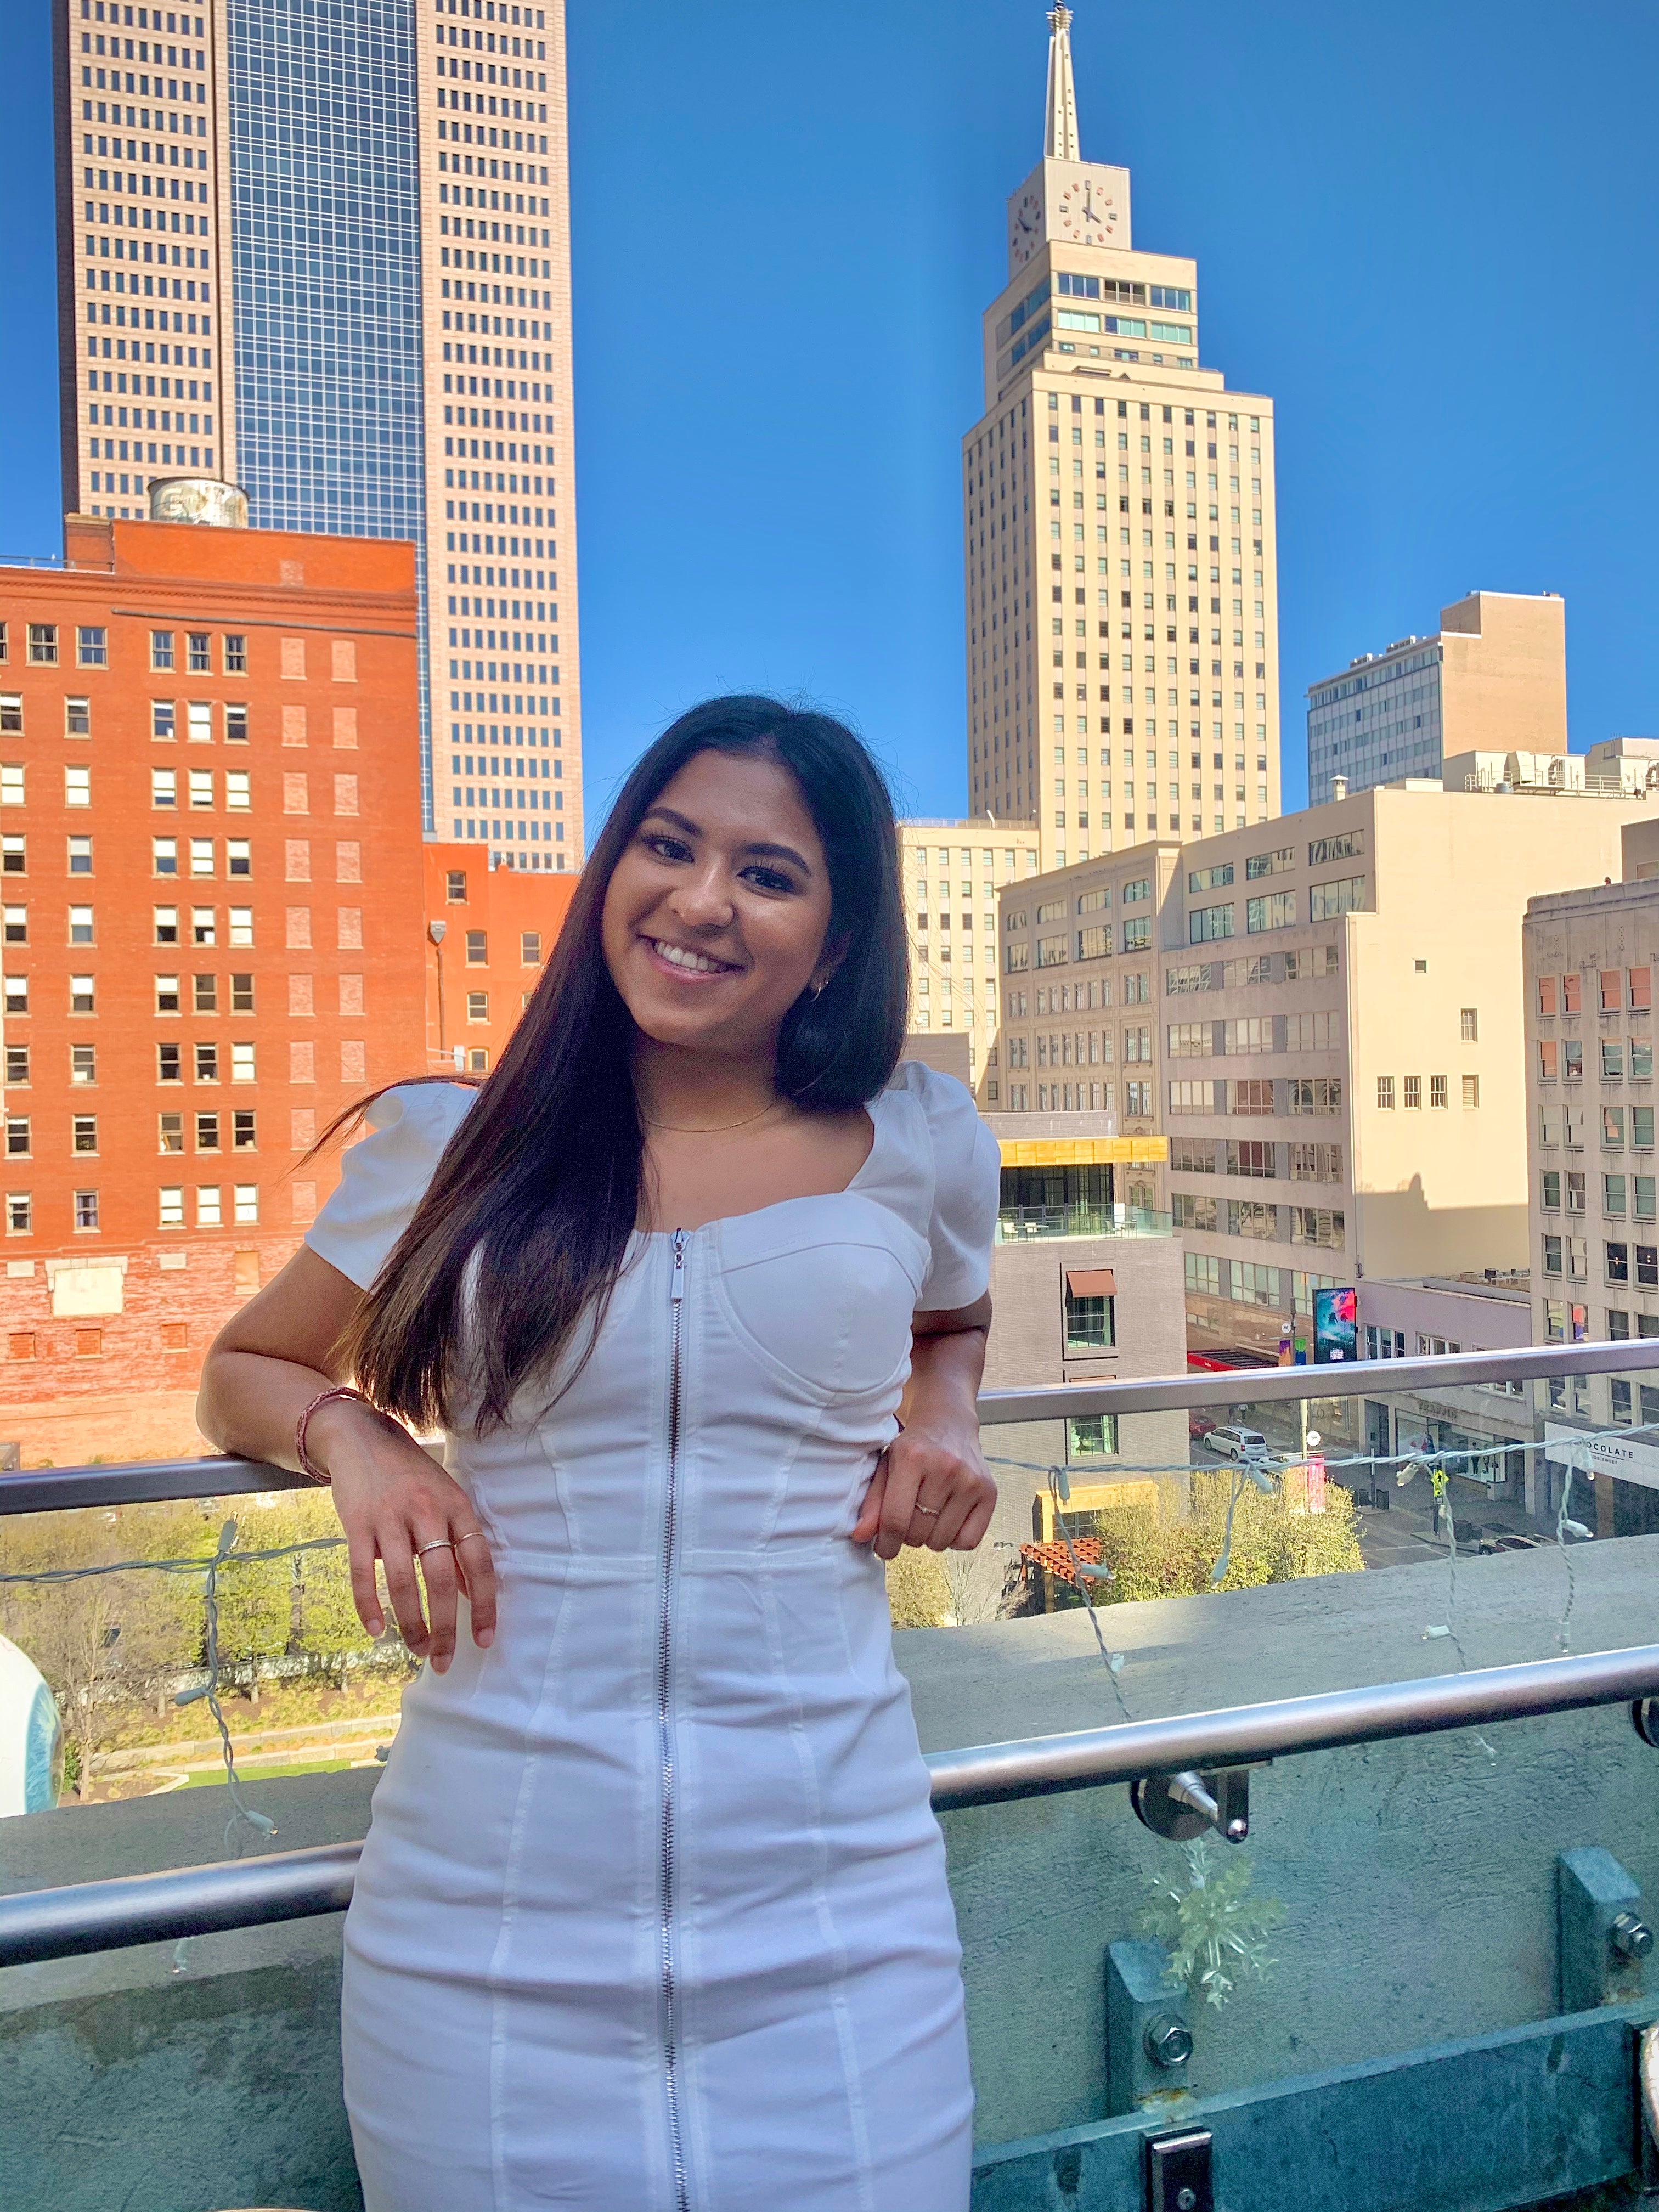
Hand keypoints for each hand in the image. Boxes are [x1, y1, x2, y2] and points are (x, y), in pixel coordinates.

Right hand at [307, 1397, 496, 1674]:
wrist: (361, 1438)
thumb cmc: (411, 1475)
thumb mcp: (446, 1499)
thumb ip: (460, 1543)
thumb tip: (474, 1594)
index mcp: (456, 1507)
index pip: (478, 1562)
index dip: (484, 1604)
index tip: (483, 1640)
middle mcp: (427, 1512)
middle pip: (442, 1579)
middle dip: (445, 1626)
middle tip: (444, 1660)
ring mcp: (390, 1518)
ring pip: (403, 1582)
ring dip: (411, 1623)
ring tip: (417, 1650)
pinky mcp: (357, 1524)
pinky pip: (362, 1573)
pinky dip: (368, 1606)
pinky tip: (375, 1631)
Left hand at [852, 1421, 996, 1561]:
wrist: (949, 1424)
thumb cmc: (913, 1448)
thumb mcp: (886, 1466)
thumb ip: (872, 1502)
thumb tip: (861, 1536)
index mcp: (912, 1458)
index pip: (895, 1519)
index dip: (885, 1544)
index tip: (882, 1549)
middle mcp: (945, 1467)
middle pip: (918, 1533)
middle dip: (906, 1537)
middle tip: (907, 1520)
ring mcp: (971, 1480)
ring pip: (941, 1541)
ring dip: (929, 1538)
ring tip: (927, 1516)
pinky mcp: (989, 1492)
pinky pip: (968, 1541)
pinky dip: (954, 1540)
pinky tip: (947, 1520)